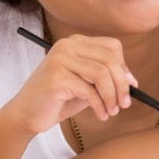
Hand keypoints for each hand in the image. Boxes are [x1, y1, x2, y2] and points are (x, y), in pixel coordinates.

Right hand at [8, 35, 136, 134]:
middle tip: (124, 104)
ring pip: (101, 74)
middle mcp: (67, 45)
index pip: (112, 47)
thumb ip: (106, 78)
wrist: (27, 114)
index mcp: (76, 42)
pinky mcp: (56, 77)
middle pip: (109, 59)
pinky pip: (89, 91)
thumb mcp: (87, 84)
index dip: (124, 68)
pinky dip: (99, 106)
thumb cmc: (59, 100)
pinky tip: (100, 115)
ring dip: (112, 97)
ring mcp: (60, 59)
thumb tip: (131, 81)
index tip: (131, 87)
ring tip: (111, 111)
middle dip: (122, 84)